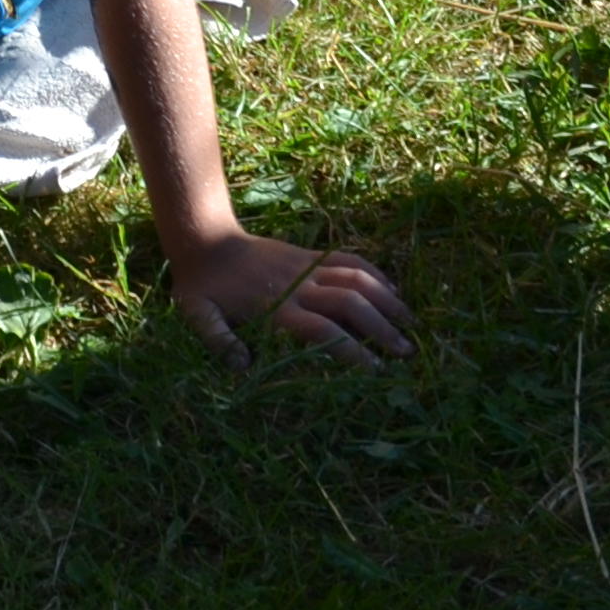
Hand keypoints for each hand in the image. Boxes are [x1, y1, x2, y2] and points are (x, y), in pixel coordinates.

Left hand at [170, 231, 413, 363]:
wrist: (204, 239)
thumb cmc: (201, 287)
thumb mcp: (198, 316)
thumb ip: (218, 341)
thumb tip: (243, 368)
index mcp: (276, 308)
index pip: (324, 330)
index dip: (352, 350)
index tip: (377, 370)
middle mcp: (299, 287)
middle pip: (350, 304)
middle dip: (381, 328)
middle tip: (407, 352)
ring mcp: (307, 267)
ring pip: (356, 278)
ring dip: (386, 298)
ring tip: (411, 322)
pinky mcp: (309, 255)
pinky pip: (348, 260)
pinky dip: (373, 272)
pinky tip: (392, 289)